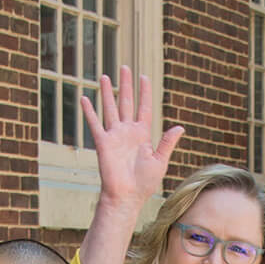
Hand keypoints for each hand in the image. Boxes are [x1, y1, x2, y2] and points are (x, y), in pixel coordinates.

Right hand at [83, 66, 182, 208]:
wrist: (127, 196)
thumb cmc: (145, 183)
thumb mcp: (160, 161)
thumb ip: (167, 142)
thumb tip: (180, 127)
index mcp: (143, 135)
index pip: (144, 108)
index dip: (144, 93)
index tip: (144, 77)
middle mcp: (128, 132)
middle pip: (126, 102)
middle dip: (126, 85)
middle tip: (125, 67)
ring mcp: (115, 136)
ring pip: (110, 108)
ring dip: (107, 92)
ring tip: (104, 76)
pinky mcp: (103, 143)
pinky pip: (95, 124)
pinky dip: (89, 111)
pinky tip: (84, 98)